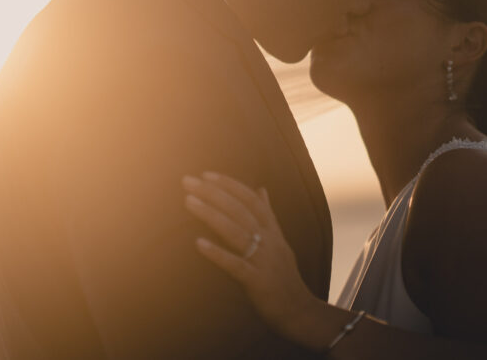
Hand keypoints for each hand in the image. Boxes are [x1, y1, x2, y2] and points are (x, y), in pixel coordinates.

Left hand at [181, 172, 321, 341]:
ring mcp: (263, 260)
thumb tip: (262, 189)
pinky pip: (235, 265)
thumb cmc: (284, 276)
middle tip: (188, 182)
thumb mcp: (280, 241)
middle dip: (213, 193)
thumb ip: (269, 215)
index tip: (206, 175)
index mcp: (273, 231)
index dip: (229, 185)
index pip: (251, 199)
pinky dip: (217, 253)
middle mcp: (269, 241)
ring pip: (236, 232)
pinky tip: (198, 244)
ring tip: (189, 202)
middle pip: (240, 210)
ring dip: (211, 214)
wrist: (299, 311)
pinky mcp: (257, 281)